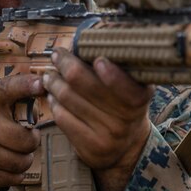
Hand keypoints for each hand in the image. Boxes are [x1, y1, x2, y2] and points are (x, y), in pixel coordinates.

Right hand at [0, 74, 42, 190]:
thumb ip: (9, 97)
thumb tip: (42, 88)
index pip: (7, 89)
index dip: (27, 86)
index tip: (41, 84)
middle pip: (26, 140)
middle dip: (32, 142)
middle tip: (28, 139)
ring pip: (22, 162)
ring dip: (25, 160)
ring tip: (17, 154)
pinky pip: (13, 178)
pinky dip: (15, 174)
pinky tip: (6, 166)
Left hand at [42, 48, 152, 190]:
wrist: (125, 146)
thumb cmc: (123, 105)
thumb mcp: (131, 86)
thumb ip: (116, 66)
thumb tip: (81, 41)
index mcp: (140, 98)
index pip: (126, 88)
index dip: (112, 74)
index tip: (98, 60)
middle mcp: (127, 119)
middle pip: (85, 85)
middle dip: (66, 64)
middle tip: (57, 55)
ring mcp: (108, 136)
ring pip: (69, 99)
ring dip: (54, 82)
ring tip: (50, 75)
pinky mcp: (91, 148)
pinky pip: (62, 118)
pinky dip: (54, 102)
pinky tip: (52, 96)